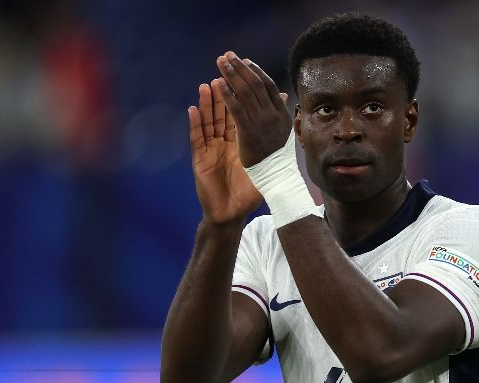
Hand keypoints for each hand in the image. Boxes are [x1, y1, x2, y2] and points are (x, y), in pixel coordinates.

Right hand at [188, 80, 262, 224]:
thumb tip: (285, 129)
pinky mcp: (200, 160)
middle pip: (222, 112)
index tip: (243, 76)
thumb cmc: (247, 192)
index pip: (240, 113)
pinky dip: (195, 124)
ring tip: (207, 85)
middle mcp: (223, 142)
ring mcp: (210, 149)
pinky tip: (192, 109)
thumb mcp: (263, 167)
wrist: (230, 214)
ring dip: (207, 103)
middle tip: (223, 71)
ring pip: (208, 121)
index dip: (241, 95)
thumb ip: (271, 144)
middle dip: (223, 91)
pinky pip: (197, 139)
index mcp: (239, 141)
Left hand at [215, 51, 291, 167]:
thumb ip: (279, 111)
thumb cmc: (277, 155)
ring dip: (232, 75)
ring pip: (246, 93)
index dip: (256, 71)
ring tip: (221, 62)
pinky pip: (237, 109)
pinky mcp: (249, 132)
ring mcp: (262, 123)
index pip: (268, 86)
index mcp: (281, 113)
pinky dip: (228, 94)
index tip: (245, 61)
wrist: (276, 176)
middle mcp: (273, 115)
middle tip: (228, 56)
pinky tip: (219, 84)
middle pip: (255, 84)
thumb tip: (283, 95)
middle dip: (240, 68)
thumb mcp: (282, 130)